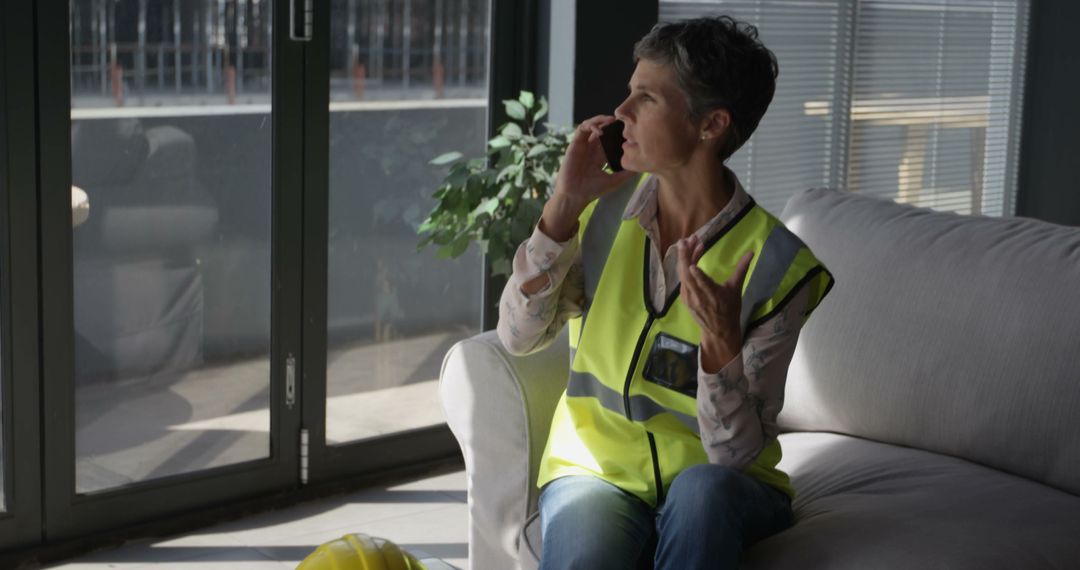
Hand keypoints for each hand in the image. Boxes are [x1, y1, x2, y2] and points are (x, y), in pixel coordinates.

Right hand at [553, 115, 638, 209]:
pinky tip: (600, 131)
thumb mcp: (615, 180)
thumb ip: (627, 173)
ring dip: (601, 120)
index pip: (610, 140)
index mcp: (600, 157)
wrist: (574, 196)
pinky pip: (582, 129)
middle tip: (622, 120)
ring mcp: (583, 146)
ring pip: (592, 125)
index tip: (629, 130)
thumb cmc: (592, 191)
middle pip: (602, 130)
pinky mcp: (575, 144)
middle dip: (611, 123)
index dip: (618, 133)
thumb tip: (642, 166)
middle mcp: (592, 149)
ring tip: (611, 120)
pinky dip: (591, 125)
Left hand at [676, 234, 753, 368]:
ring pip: (683, 275)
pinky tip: (690, 257)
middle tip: (688, 239)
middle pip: (687, 275)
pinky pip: (682, 280)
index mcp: (712, 296)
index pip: (703, 285)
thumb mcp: (736, 289)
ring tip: (690, 242)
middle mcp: (697, 297)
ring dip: (685, 258)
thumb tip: (751, 252)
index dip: (697, 275)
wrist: (719, 331)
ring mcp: (688, 298)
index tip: (693, 265)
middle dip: (686, 255)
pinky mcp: (684, 298)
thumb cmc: (730, 309)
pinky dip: (684, 267)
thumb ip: (741, 269)